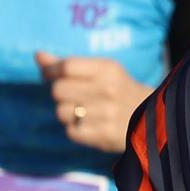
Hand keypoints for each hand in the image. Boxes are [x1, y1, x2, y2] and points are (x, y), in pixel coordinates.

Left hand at [35, 51, 151, 153]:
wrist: (151, 117)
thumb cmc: (118, 88)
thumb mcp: (101, 70)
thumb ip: (68, 64)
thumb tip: (37, 55)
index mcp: (108, 69)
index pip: (66, 66)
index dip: (51, 71)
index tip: (50, 74)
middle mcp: (108, 90)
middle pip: (58, 90)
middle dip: (60, 93)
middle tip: (73, 95)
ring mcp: (106, 114)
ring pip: (61, 112)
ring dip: (67, 112)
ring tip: (83, 111)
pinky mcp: (104, 135)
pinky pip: (70, 131)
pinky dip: (75, 128)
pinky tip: (89, 124)